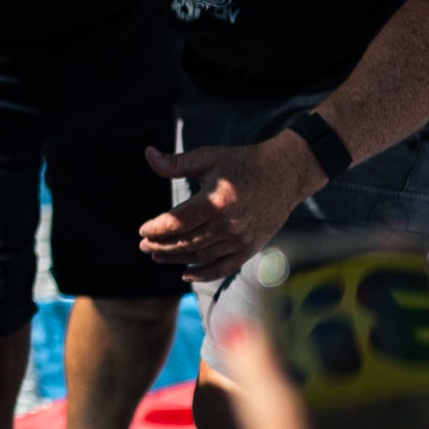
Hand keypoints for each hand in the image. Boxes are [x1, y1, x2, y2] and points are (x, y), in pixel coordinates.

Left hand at [139, 132, 320, 278]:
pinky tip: (185, 274)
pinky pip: (224, 267)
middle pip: (185, 243)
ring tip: (157, 256)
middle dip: (161, 246)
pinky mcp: (252, 246)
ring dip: (176, 259)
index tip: (142, 231)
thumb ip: (176, 162)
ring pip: (201, 256)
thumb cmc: (243, 162)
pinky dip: (204, 273)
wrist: (286, 172)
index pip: (176, 223)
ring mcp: (241, 238)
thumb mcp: (208, 157)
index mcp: (214, 202)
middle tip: (144, 246)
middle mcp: (228, 225)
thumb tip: (148, 154)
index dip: (156, 229)